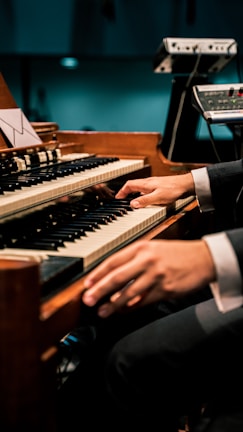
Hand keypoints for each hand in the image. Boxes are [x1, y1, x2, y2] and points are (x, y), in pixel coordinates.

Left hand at [82, 238, 215, 317]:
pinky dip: (131, 308)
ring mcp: (156, 275)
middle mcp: (147, 260)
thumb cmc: (177, 254)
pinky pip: (143, 301)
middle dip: (100, 289)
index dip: (98, 274)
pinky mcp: (165, 289)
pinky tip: (123, 312)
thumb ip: (134, 260)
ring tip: (102, 311)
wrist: (204, 259)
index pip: (113, 260)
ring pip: (129, 292)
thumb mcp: (154, 248)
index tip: (87, 284)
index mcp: (142, 247)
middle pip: (117, 277)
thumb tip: (114, 276)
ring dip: (113, 304)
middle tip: (88, 299)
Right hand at [115, 173, 194, 207]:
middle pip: (133, 185)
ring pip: (140, 188)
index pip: (129, 185)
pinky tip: (145, 199)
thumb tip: (132, 204)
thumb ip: (144, 201)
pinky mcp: (159, 187)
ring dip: (133, 193)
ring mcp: (154, 184)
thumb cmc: (174, 189)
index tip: (117, 198)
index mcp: (146, 184)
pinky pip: (146, 190)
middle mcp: (149, 183)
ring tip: (131, 201)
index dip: (122, 191)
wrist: (187, 184)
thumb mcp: (158, 197)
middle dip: (126, 192)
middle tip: (122, 200)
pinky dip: (141, 194)